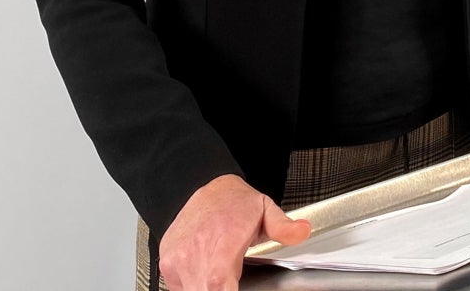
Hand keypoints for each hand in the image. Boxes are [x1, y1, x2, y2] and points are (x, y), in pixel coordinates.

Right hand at [158, 174, 310, 290]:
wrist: (204, 189)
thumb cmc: (234, 203)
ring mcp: (178, 257)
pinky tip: (205, 274)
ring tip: (222, 275)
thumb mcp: (265, 210)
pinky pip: (180, 286)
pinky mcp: (167, 263)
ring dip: (206, 289)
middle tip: (233, 282)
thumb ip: (284, 227)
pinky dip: (194, 285)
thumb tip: (302, 231)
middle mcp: (196, 249)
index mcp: (224, 239)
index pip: (218, 280)